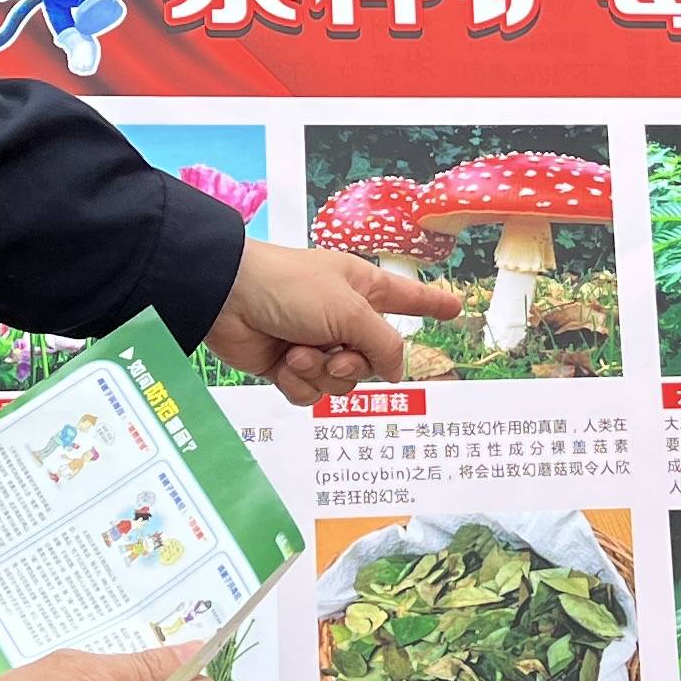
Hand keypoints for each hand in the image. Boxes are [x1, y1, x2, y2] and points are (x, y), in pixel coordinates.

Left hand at [206, 242, 460, 405]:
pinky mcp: (288, 365)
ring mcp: (315, 342)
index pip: (408, 298)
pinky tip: (283, 363)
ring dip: (321, 373)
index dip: (432, 304)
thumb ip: (383, 345)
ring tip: (298, 353)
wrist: (226, 299)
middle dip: (354, 364)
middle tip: (334, 352)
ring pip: (341, 383)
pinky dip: (297, 383)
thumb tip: (395, 372)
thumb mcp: (349, 311)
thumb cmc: (289, 287)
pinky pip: (310, 393)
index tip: (455, 309)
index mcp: (363, 289)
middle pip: (373, 359)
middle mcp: (342, 316)